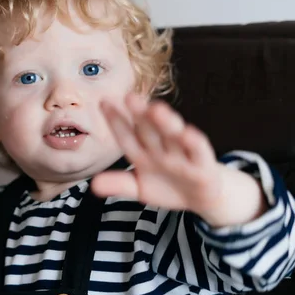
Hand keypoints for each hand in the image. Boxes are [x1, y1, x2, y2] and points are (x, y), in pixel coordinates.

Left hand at [91, 92, 265, 226]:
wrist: (201, 198)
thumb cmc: (167, 186)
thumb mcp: (139, 188)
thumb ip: (118, 184)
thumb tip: (93, 186)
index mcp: (142, 152)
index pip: (126, 134)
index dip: (116, 120)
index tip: (103, 102)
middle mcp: (161, 148)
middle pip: (148, 129)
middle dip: (139, 113)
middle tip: (129, 96)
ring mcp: (182, 154)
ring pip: (172, 135)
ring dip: (165, 122)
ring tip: (156, 109)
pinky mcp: (202, 165)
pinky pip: (197, 151)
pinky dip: (192, 142)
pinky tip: (187, 132)